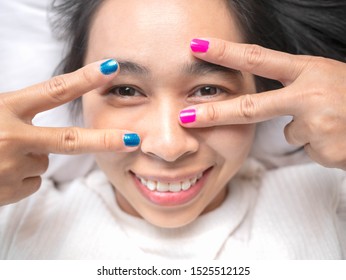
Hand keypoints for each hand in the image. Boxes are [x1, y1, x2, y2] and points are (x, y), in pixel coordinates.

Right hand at [0, 60, 139, 205]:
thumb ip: (14, 111)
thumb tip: (42, 121)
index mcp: (4, 108)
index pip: (54, 90)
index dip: (85, 78)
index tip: (112, 68)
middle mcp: (11, 137)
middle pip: (70, 140)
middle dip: (105, 140)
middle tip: (133, 139)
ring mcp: (11, 167)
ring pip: (44, 162)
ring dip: (28, 158)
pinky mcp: (9, 190)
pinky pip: (32, 181)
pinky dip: (19, 178)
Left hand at [180, 38, 345, 168]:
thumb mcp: (326, 78)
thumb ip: (295, 86)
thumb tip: (272, 111)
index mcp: (308, 70)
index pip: (258, 58)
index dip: (226, 52)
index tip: (197, 46)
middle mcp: (309, 94)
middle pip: (251, 106)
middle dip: (215, 113)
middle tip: (184, 118)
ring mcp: (317, 122)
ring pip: (291, 132)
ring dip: (308, 130)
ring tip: (336, 123)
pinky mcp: (324, 147)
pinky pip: (307, 147)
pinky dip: (319, 144)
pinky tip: (339, 138)